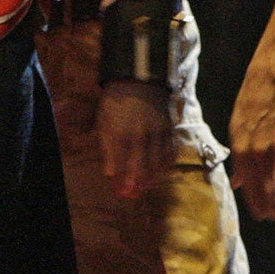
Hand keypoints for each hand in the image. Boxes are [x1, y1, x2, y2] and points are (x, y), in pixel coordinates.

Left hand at [98, 79, 171, 197]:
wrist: (139, 78)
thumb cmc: (116, 101)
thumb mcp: (104, 121)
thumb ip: (107, 148)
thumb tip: (110, 173)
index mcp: (121, 133)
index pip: (123, 165)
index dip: (123, 181)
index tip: (122, 194)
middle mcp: (141, 135)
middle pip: (141, 167)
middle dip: (137, 184)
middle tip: (134, 195)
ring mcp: (157, 132)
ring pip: (157, 162)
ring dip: (153, 177)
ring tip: (148, 187)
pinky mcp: (169, 128)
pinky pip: (170, 151)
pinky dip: (166, 164)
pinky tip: (162, 171)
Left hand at [230, 68, 274, 219]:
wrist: (267, 84)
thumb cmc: (249, 109)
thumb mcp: (236, 131)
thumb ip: (238, 160)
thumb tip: (236, 184)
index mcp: (241, 148)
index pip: (248, 183)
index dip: (254, 201)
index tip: (260, 215)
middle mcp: (257, 149)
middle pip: (265, 184)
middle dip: (270, 204)